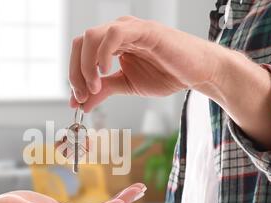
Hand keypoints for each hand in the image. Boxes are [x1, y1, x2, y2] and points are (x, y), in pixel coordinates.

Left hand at [69, 16, 220, 110]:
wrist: (197, 74)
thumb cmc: (166, 74)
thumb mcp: (126, 86)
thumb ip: (103, 91)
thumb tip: (81, 105)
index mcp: (110, 44)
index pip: (79, 52)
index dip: (73, 76)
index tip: (77, 101)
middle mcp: (116, 32)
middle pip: (79, 43)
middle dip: (75, 72)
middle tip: (83, 95)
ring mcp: (129, 28)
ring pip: (91, 36)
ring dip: (86, 65)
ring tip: (96, 85)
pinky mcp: (144, 30)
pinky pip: (114, 34)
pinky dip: (103, 53)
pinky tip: (107, 70)